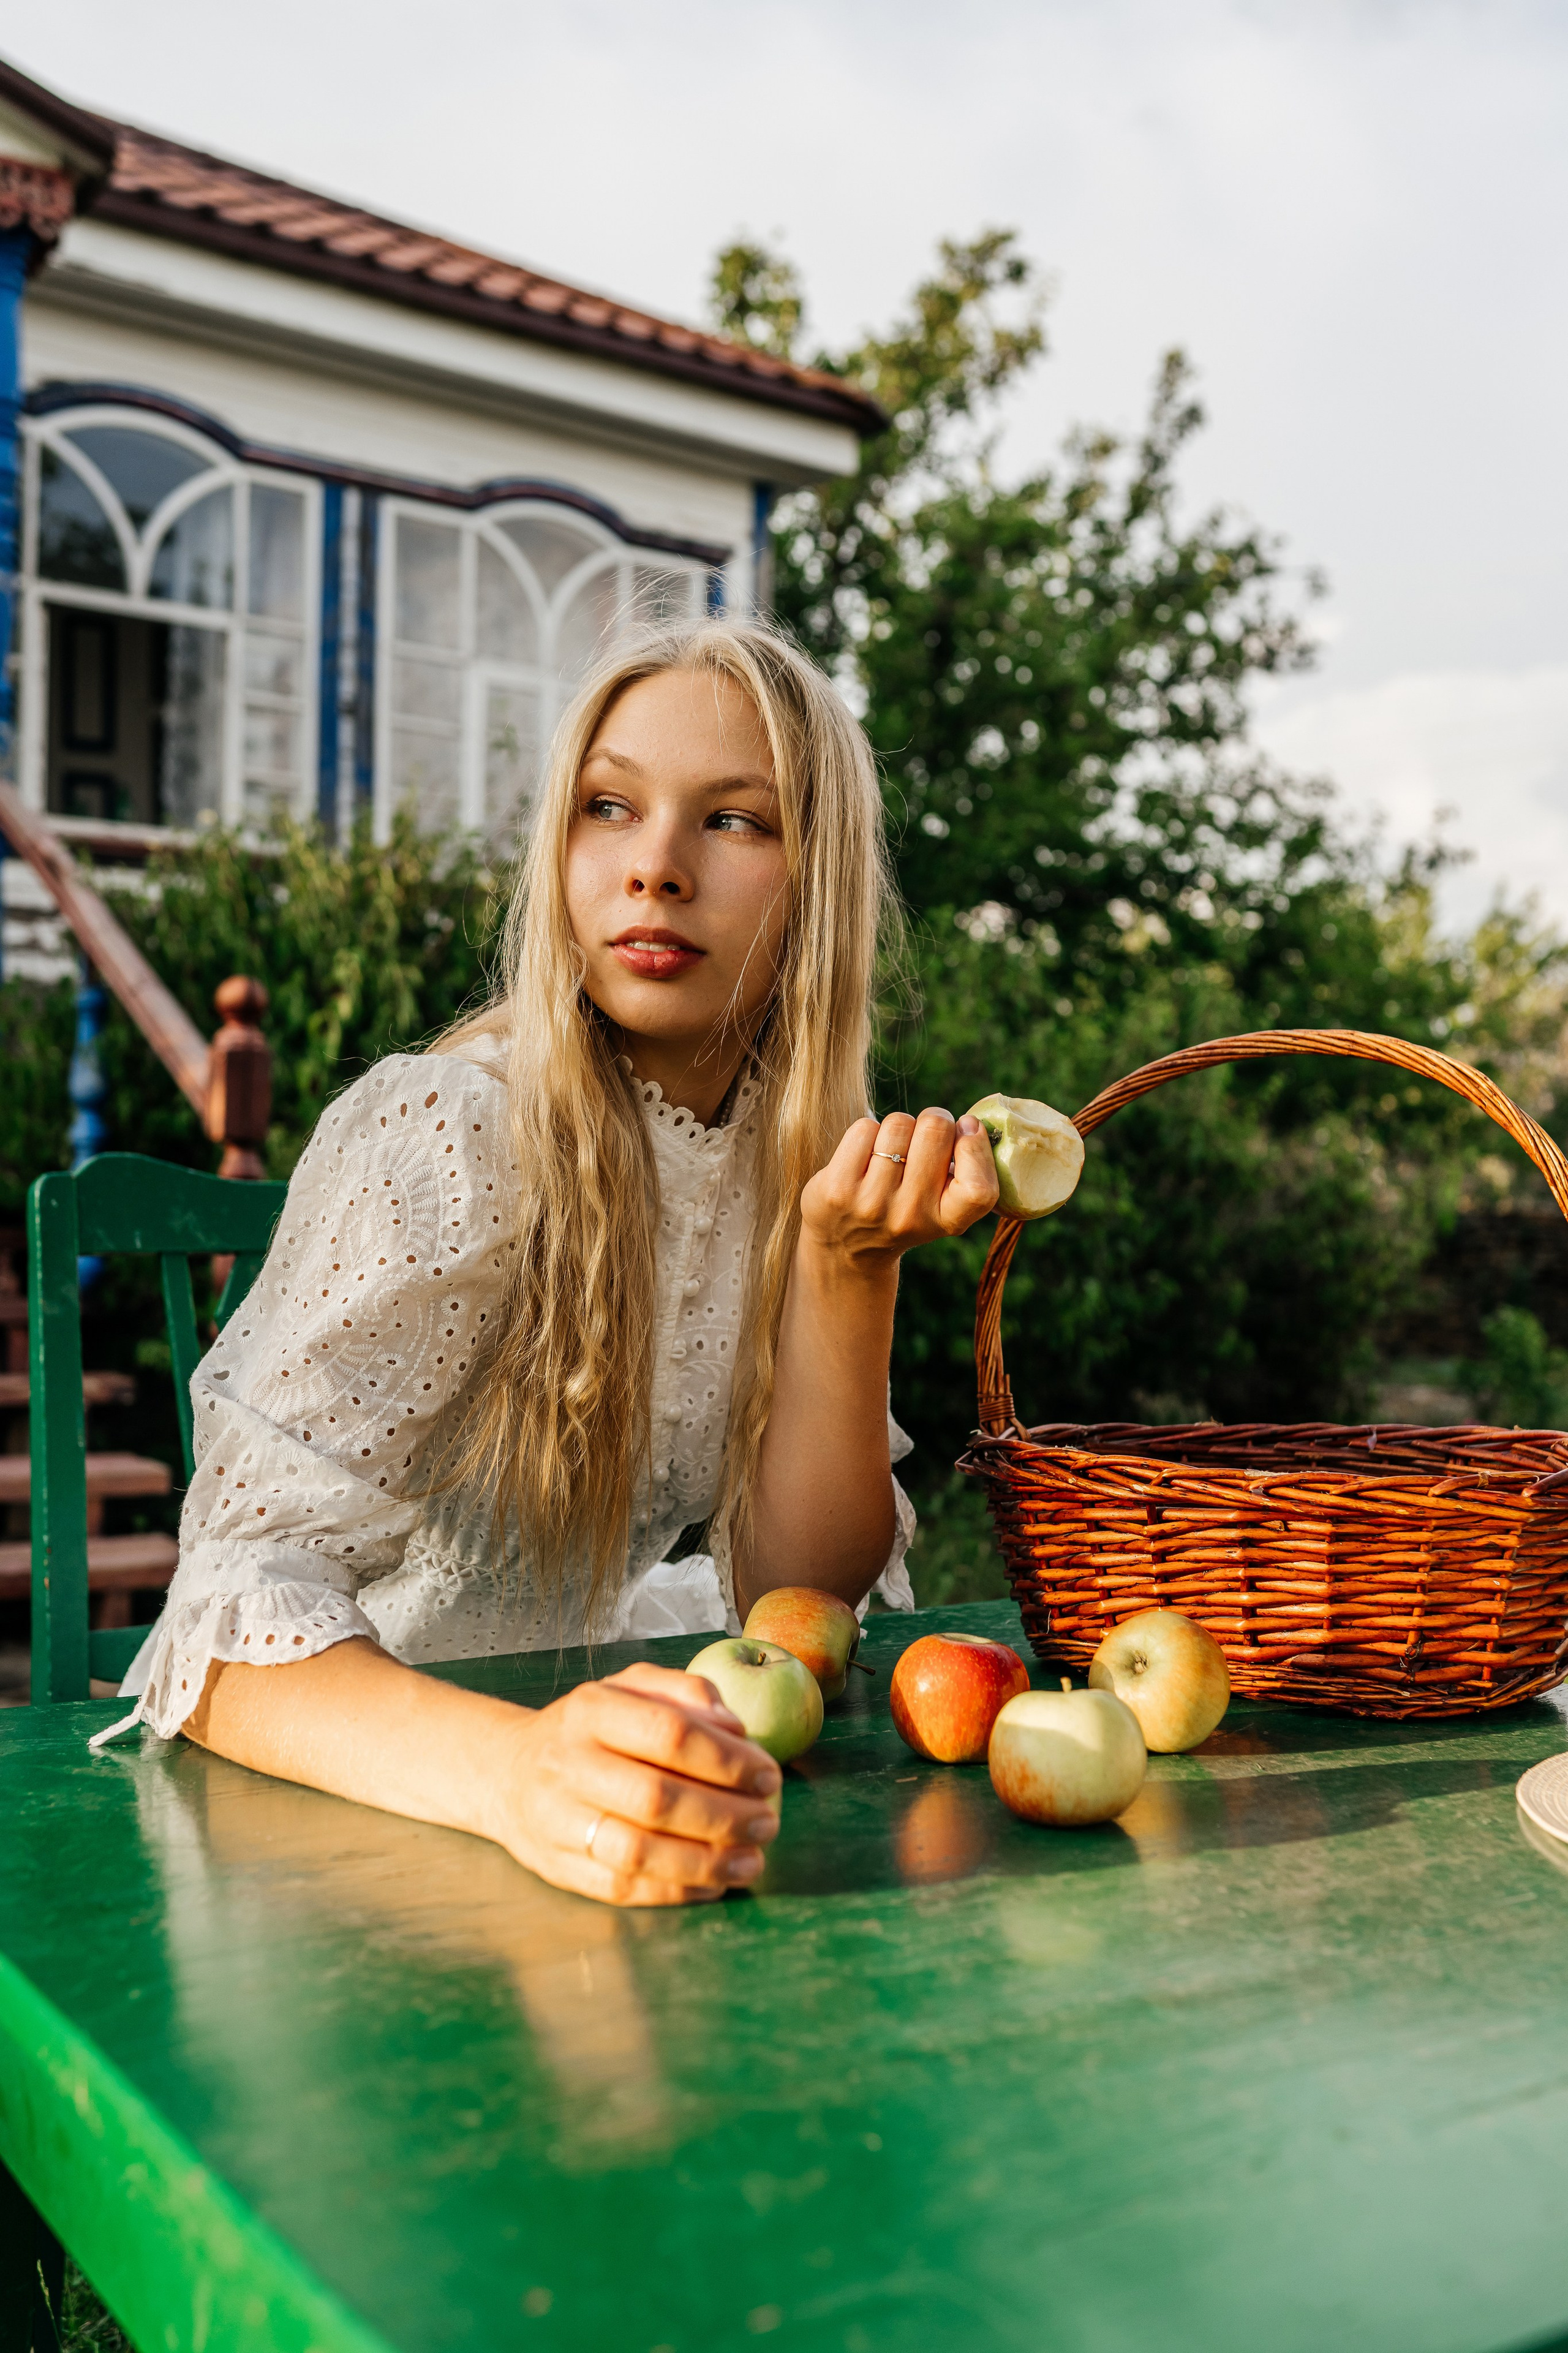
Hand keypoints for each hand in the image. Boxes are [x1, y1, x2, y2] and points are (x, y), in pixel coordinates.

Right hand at [494, 1661, 782, 1905]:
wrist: (507, 1771)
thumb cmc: (588, 1729)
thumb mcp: (629, 1687)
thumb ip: (685, 1692)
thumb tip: (737, 1728)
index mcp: (591, 1709)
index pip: (669, 1733)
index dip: (727, 1760)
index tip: (768, 1775)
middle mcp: (568, 1763)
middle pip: (656, 1797)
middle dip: (725, 1815)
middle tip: (769, 1823)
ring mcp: (557, 1820)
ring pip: (638, 1851)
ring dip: (706, 1862)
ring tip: (752, 1862)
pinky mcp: (557, 1867)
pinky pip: (621, 1888)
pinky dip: (675, 1891)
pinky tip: (714, 1885)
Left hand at [799, 1108, 999, 1271]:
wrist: (846, 1248)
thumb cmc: (906, 1211)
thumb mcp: (942, 1207)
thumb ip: (964, 1172)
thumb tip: (969, 1124)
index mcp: (947, 1221)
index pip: (978, 1187)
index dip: (976, 1147)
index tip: (966, 1131)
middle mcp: (910, 1215)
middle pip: (935, 1130)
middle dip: (933, 1121)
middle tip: (923, 1137)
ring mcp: (871, 1203)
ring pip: (899, 1123)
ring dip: (898, 1127)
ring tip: (891, 1151)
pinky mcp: (837, 1188)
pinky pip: (864, 1128)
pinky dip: (868, 1131)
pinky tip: (866, 1153)